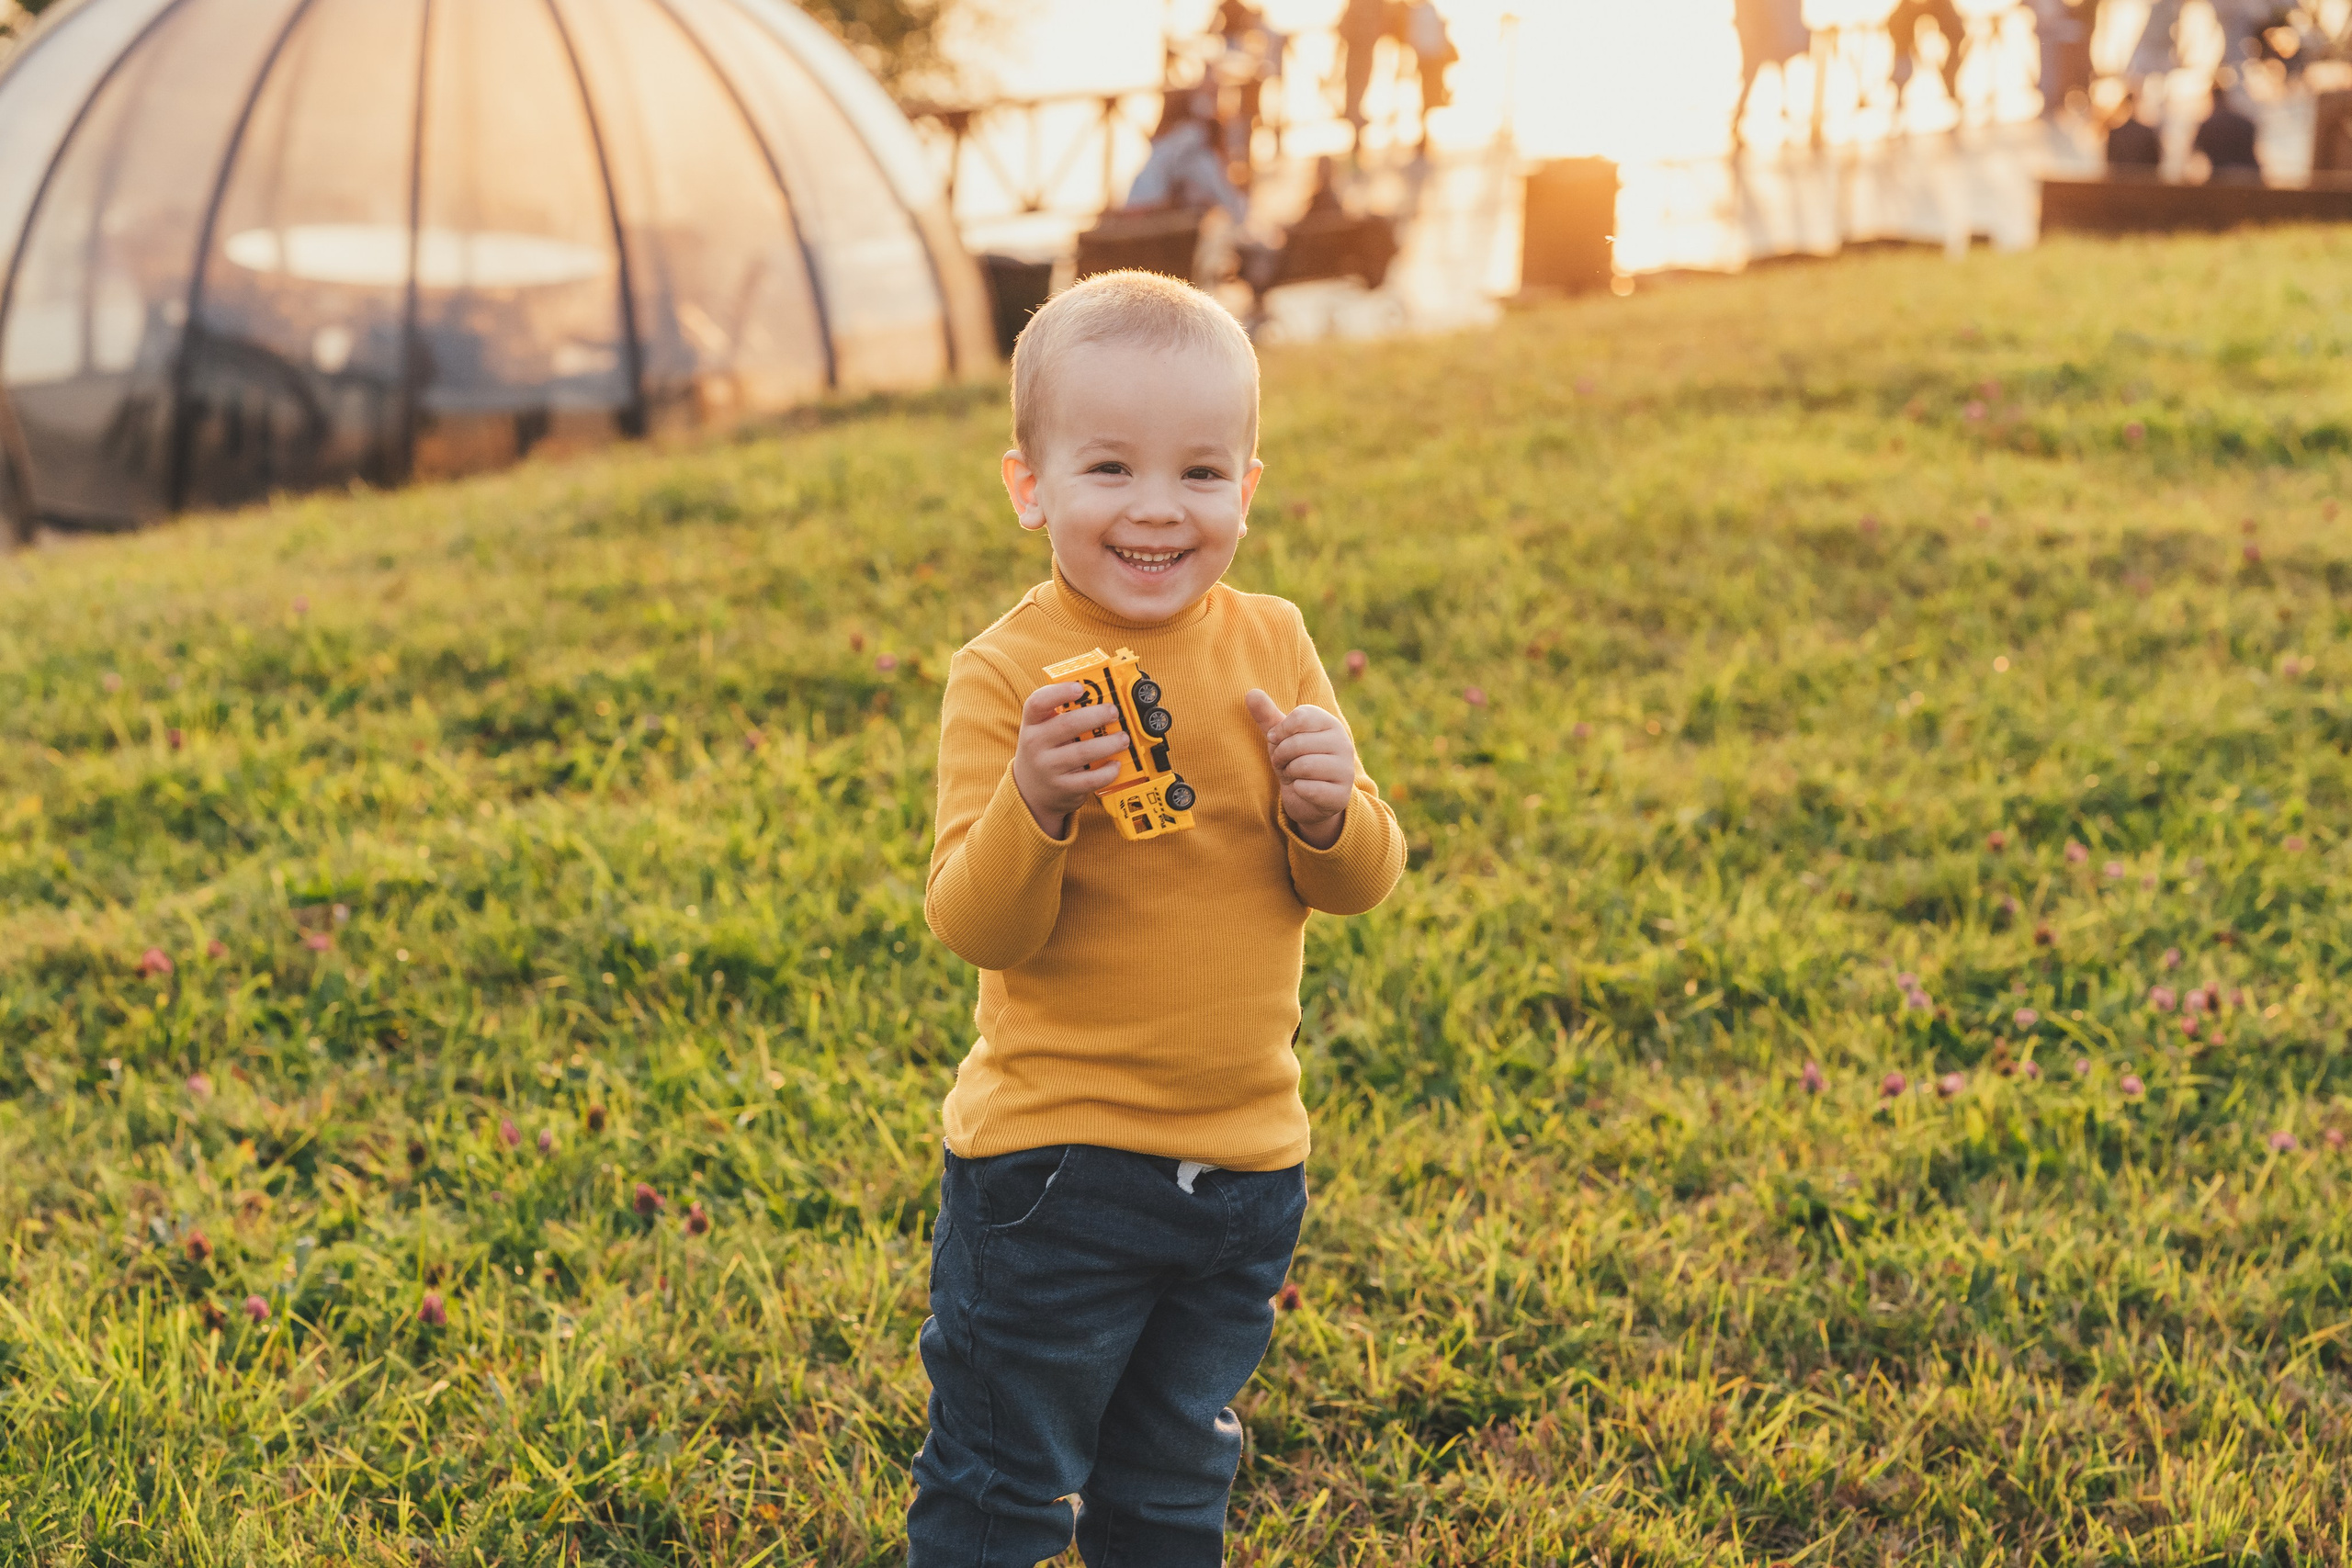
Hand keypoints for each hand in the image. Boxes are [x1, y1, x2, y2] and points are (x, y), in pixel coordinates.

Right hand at [1013, 683, 1130, 837]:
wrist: (1031, 791)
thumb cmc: (1045, 752)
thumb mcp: (1042, 731)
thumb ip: (1061, 714)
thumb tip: (1098, 697)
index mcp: (1031, 724)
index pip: (1038, 702)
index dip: (1059, 692)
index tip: (1080, 687)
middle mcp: (1035, 745)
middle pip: (1068, 724)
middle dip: (1096, 715)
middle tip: (1114, 712)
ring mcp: (1048, 768)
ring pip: (1083, 752)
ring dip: (1109, 743)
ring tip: (1123, 738)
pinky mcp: (1063, 788)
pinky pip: (1090, 779)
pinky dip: (1107, 771)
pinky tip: (1115, 764)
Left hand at [1244, 690, 1354, 848]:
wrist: (1311, 799)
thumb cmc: (1295, 761)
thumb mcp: (1280, 737)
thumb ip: (1267, 715)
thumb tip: (1250, 692)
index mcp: (1330, 723)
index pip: (1299, 717)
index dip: (1280, 732)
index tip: (1279, 741)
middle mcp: (1343, 743)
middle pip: (1298, 742)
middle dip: (1281, 755)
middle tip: (1284, 763)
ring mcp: (1345, 770)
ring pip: (1303, 766)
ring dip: (1289, 773)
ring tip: (1293, 775)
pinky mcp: (1341, 795)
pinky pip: (1307, 789)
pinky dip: (1298, 790)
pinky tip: (1303, 790)